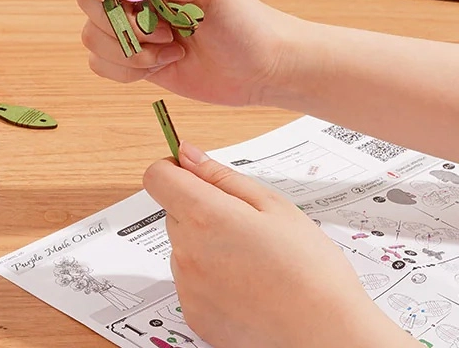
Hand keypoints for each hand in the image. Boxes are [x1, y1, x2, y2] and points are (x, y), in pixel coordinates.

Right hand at [65, 0, 303, 105]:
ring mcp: (128, 25)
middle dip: (120, 21)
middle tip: (162, 28)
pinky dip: (129, 70)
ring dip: (132, 49)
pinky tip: (165, 63)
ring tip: (172, 47)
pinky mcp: (130, 58)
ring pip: (91, 36)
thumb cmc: (242, 18)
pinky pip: (100, 64)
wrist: (260, 68)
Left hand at [144, 146, 409, 347]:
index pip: (157, 177)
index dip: (174, 170)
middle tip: (245, 227)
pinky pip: (191, 283)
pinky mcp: (194, 315)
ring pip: (184, 248)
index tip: (194, 175)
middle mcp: (187, 251)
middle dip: (200, 210)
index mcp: (204, 216)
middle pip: (174, 213)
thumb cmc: (310, 269)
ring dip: (205, 247)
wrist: (327, 336)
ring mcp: (187, 287)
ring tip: (251, 262)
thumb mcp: (273, 206)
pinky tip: (246, 288)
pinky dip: (210, 280)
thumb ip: (221, 176)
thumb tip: (187, 155)